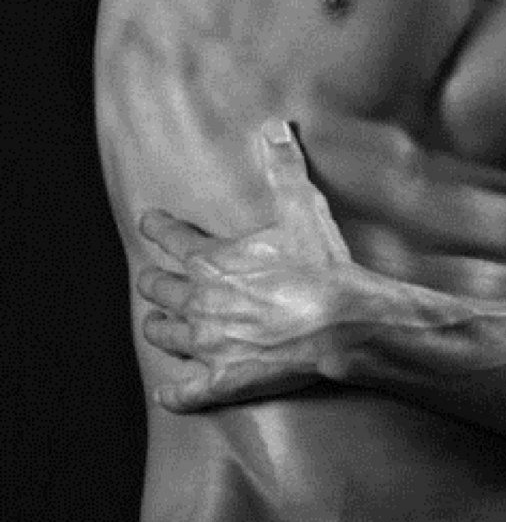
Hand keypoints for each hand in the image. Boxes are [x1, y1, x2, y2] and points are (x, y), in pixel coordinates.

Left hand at [137, 120, 357, 411]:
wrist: (341, 322)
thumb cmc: (321, 267)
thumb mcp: (303, 208)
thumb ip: (284, 168)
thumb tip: (276, 127)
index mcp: (212, 260)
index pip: (170, 237)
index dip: (156, 227)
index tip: (149, 222)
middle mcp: (200, 301)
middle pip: (159, 289)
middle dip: (154, 283)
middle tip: (153, 280)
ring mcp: (209, 343)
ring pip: (165, 335)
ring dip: (159, 328)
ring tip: (157, 326)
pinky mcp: (225, 379)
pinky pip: (187, 392)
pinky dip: (176, 393)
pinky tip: (169, 393)